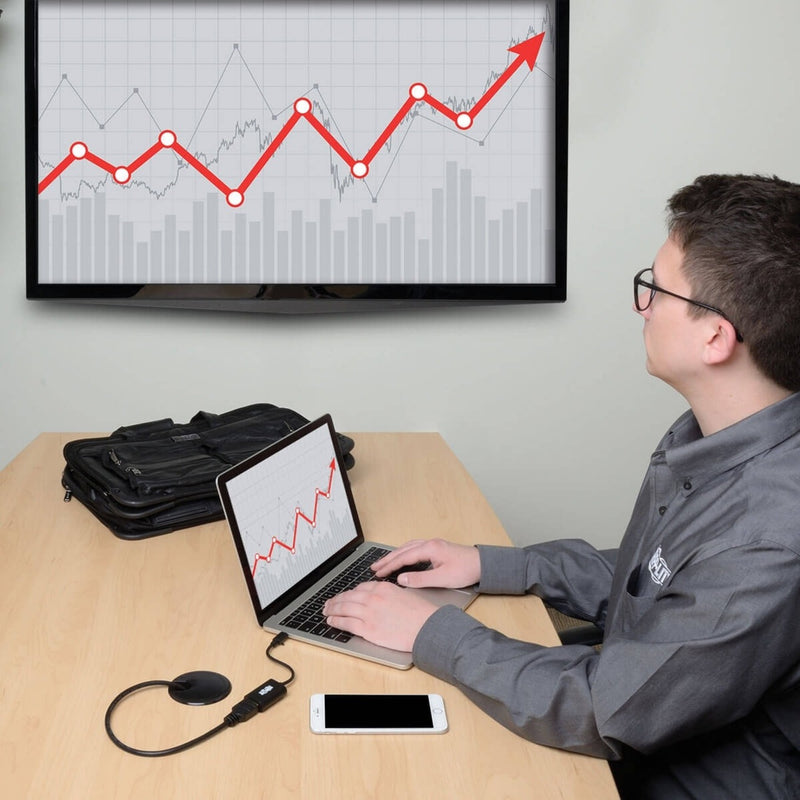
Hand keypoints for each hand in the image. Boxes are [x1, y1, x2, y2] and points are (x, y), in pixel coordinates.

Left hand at [323, 582, 437, 651]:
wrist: (426, 627)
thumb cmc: (421, 614)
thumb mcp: (404, 594)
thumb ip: (389, 594)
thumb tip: (380, 598)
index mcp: (383, 588)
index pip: (360, 588)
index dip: (350, 593)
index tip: (345, 596)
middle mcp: (373, 598)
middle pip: (349, 597)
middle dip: (336, 600)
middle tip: (329, 603)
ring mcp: (369, 613)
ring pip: (344, 608)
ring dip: (333, 609)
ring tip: (326, 611)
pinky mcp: (368, 629)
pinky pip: (347, 623)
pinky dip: (337, 621)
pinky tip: (331, 621)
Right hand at [372, 538, 480, 588]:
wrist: (483, 564)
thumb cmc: (466, 570)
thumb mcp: (442, 578)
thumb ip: (420, 579)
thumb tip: (401, 579)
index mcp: (430, 548)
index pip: (404, 557)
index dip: (390, 565)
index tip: (378, 573)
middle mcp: (430, 543)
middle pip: (403, 550)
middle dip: (387, 559)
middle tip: (374, 567)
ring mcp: (433, 544)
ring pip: (408, 547)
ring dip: (395, 555)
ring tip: (383, 563)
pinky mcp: (436, 548)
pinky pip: (414, 548)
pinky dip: (404, 553)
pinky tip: (401, 558)